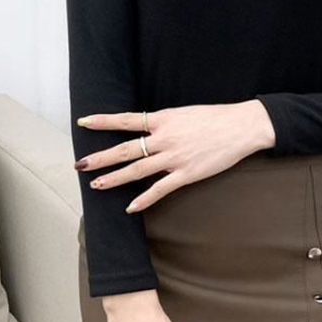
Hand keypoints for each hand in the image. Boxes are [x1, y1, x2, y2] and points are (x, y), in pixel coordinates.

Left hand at [74, 99, 275, 210]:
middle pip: (125, 149)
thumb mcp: (184, 113)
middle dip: (101, 158)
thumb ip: (164, 122)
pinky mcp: (187, 174)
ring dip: (114, 179)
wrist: (241, 127)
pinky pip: (160, 189)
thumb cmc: (215, 118)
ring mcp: (174, 157)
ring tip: (96, 185)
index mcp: (163, 119)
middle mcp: (164, 138)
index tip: (83, 122)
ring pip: (137, 170)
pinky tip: (130, 207)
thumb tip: (146, 127)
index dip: (103, 121)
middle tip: (80, 165)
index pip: (126, 120)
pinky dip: (144, 199)